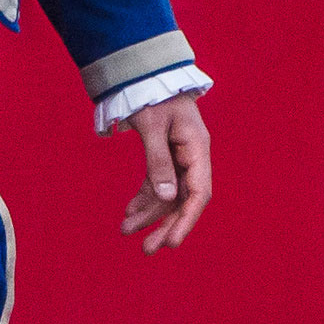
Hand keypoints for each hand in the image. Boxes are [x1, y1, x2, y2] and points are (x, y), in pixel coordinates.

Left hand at [117, 93, 212, 252]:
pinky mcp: (165, 155)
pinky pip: (157, 183)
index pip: (198, 193)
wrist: (143, 72)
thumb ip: (158, 161)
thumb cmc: (149, 94)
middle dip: (165, 225)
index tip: (171, 242)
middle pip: (183, 199)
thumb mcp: (152, 125)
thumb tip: (167, 196)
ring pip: (168, 194)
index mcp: (196, 147)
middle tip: (146, 250)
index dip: (186, 220)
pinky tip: (128, 212)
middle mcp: (192, 155)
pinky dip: (144, 198)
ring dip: (149, 214)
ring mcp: (179, 156)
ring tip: (125, 231)